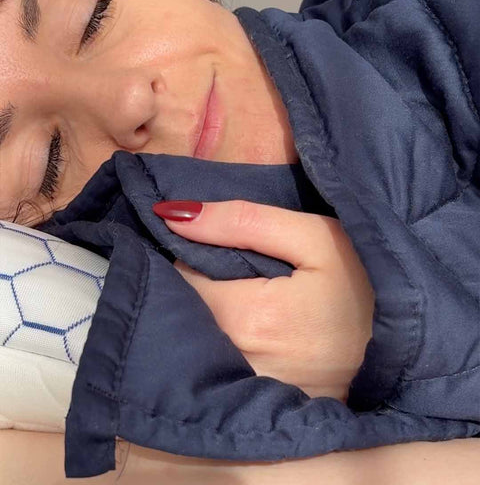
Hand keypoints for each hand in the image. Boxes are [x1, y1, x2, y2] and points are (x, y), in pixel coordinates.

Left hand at [154, 200, 374, 401]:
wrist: (405, 345)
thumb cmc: (363, 284)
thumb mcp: (314, 237)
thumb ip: (242, 221)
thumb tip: (174, 214)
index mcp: (248, 317)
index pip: (180, 280)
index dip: (192, 257)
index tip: (216, 247)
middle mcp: (237, 361)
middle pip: (186, 312)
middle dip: (195, 285)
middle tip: (232, 269)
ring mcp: (247, 389)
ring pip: (197, 340)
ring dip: (207, 314)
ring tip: (243, 296)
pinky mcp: (258, 403)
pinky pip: (218, 365)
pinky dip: (221, 343)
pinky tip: (251, 330)